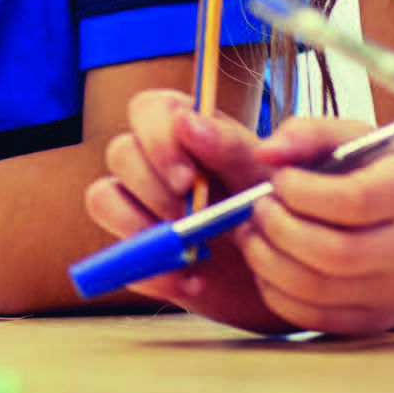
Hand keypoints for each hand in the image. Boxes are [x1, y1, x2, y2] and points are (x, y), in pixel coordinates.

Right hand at [84, 88, 290, 332]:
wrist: (291, 273)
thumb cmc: (278, 209)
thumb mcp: (265, 176)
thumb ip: (231, 144)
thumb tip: (187, 121)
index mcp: (183, 129)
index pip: (146, 110)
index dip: (157, 140)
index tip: (188, 179)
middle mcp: (152, 162)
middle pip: (120, 153)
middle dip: (152, 188)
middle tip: (190, 219)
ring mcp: (139, 206)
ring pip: (103, 197)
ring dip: (138, 226)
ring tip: (188, 251)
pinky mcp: (138, 252)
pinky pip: (118, 257)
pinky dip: (153, 273)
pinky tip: (193, 282)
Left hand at [234, 116, 393, 335]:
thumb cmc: (392, 180)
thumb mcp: (360, 139)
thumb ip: (309, 133)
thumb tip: (265, 153)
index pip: (352, 201)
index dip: (300, 191)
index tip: (279, 178)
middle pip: (332, 253)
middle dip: (277, 227)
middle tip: (258, 206)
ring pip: (316, 290)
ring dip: (266, 260)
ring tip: (254, 232)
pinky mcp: (374, 321)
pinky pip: (313, 318)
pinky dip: (276, 291)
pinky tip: (269, 262)